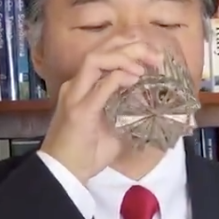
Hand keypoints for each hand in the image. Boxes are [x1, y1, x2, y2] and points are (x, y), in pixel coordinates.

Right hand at [40, 38, 164, 182]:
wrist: (63, 173)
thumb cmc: (86, 154)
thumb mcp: (112, 128)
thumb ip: (126, 112)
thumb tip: (152, 108)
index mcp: (81, 86)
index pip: (102, 53)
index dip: (128, 47)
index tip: (153, 55)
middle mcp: (76, 85)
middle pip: (100, 49)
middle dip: (130, 45)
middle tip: (156, 54)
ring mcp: (76, 96)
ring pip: (96, 59)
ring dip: (124, 56)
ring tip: (146, 63)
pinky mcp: (80, 110)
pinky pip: (100, 86)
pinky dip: (119, 77)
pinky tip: (135, 78)